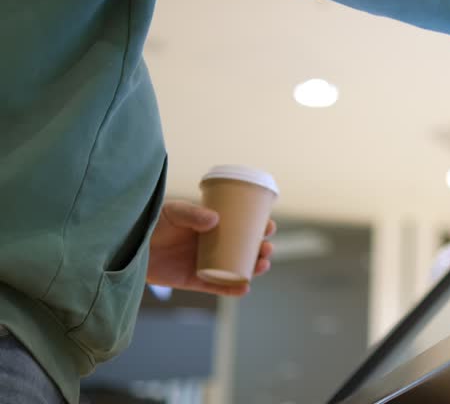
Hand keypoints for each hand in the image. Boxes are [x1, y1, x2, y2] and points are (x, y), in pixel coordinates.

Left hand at [146, 200, 276, 296]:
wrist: (129, 246)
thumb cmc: (152, 223)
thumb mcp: (173, 212)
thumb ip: (193, 214)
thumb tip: (215, 220)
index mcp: (213, 225)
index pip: (242, 225)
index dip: (258, 225)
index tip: (269, 225)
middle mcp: (213, 244)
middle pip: (245, 248)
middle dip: (261, 249)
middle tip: (267, 248)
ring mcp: (206, 263)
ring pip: (236, 268)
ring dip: (253, 268)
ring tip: (262, 265)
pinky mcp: (195, 280)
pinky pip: (218, 287)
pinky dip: (232, 289)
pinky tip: (245, 288)